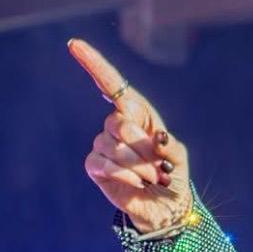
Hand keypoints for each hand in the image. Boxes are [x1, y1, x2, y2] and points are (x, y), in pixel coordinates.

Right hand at [69, 38, 192, 233]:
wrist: (166, 207)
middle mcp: (116, 125)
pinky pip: (106, 164)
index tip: (74, 44)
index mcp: (136, 113)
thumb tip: (155, 138)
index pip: (111, 84)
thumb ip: (168, 144)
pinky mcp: (95, 166)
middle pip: (120, 123)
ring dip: (139, 166)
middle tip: (158, 166)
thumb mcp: (178, 156)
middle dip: (143, 148)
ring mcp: (103, 144)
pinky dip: (126, 175)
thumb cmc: (172, 175)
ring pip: (115, 147)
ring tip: (151, 177)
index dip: (94, 64)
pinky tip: (137, 183)